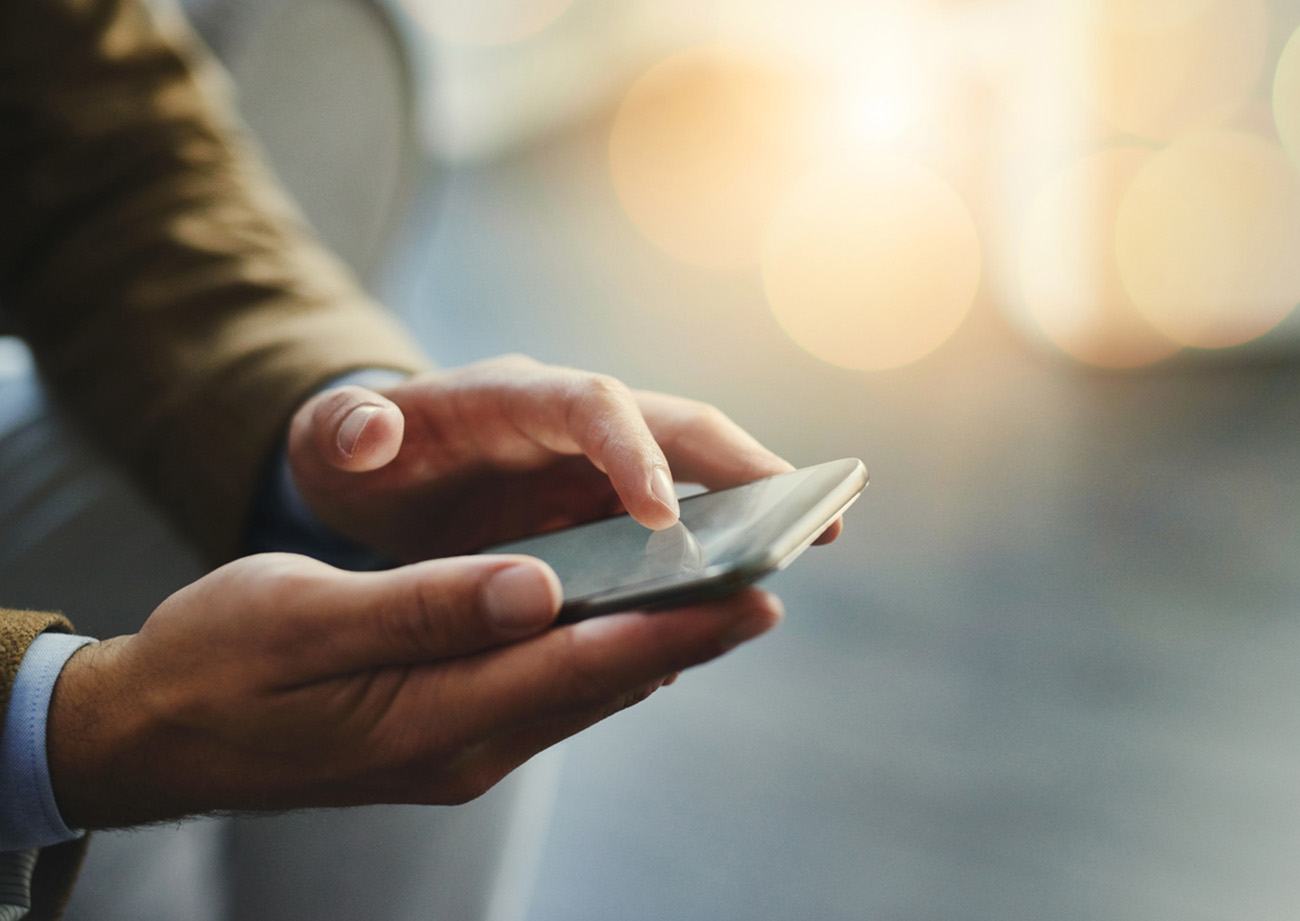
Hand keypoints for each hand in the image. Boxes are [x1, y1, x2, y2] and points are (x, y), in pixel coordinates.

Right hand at [47, 552, 781, 829]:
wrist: (153, 732)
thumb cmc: (217, 662)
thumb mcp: (306, 618)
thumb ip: (426, 609)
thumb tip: (537, 587)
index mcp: (433, 716)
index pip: (580, 663)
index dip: (673, 627)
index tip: (753, 595)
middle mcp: (463, 745)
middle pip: (600, 682)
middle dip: (689, 638)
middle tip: (769, 590)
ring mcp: (456, 748)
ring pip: (579, 690)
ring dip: (653, 647)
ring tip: (721, 604)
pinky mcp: (443, 734)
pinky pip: (543, 693)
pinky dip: (596, 656)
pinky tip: (627, 628)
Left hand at [286, 355, 841, 561]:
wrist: (374, 473)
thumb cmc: (354, 454)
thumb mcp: (331, 441)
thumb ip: (343, 431)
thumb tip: (367, 431)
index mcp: (513, 397)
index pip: (592, 406)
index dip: (634, 453)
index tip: (666, 517)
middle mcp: (572, 421)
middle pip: (675, 427)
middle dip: (745, 465)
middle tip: (813, 515)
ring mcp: (596, 466)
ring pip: (693, 476)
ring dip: (752, 506)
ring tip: (810, 545)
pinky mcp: (605, 509)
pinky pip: (672, 529)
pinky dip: (705, 557)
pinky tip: (729, 606)